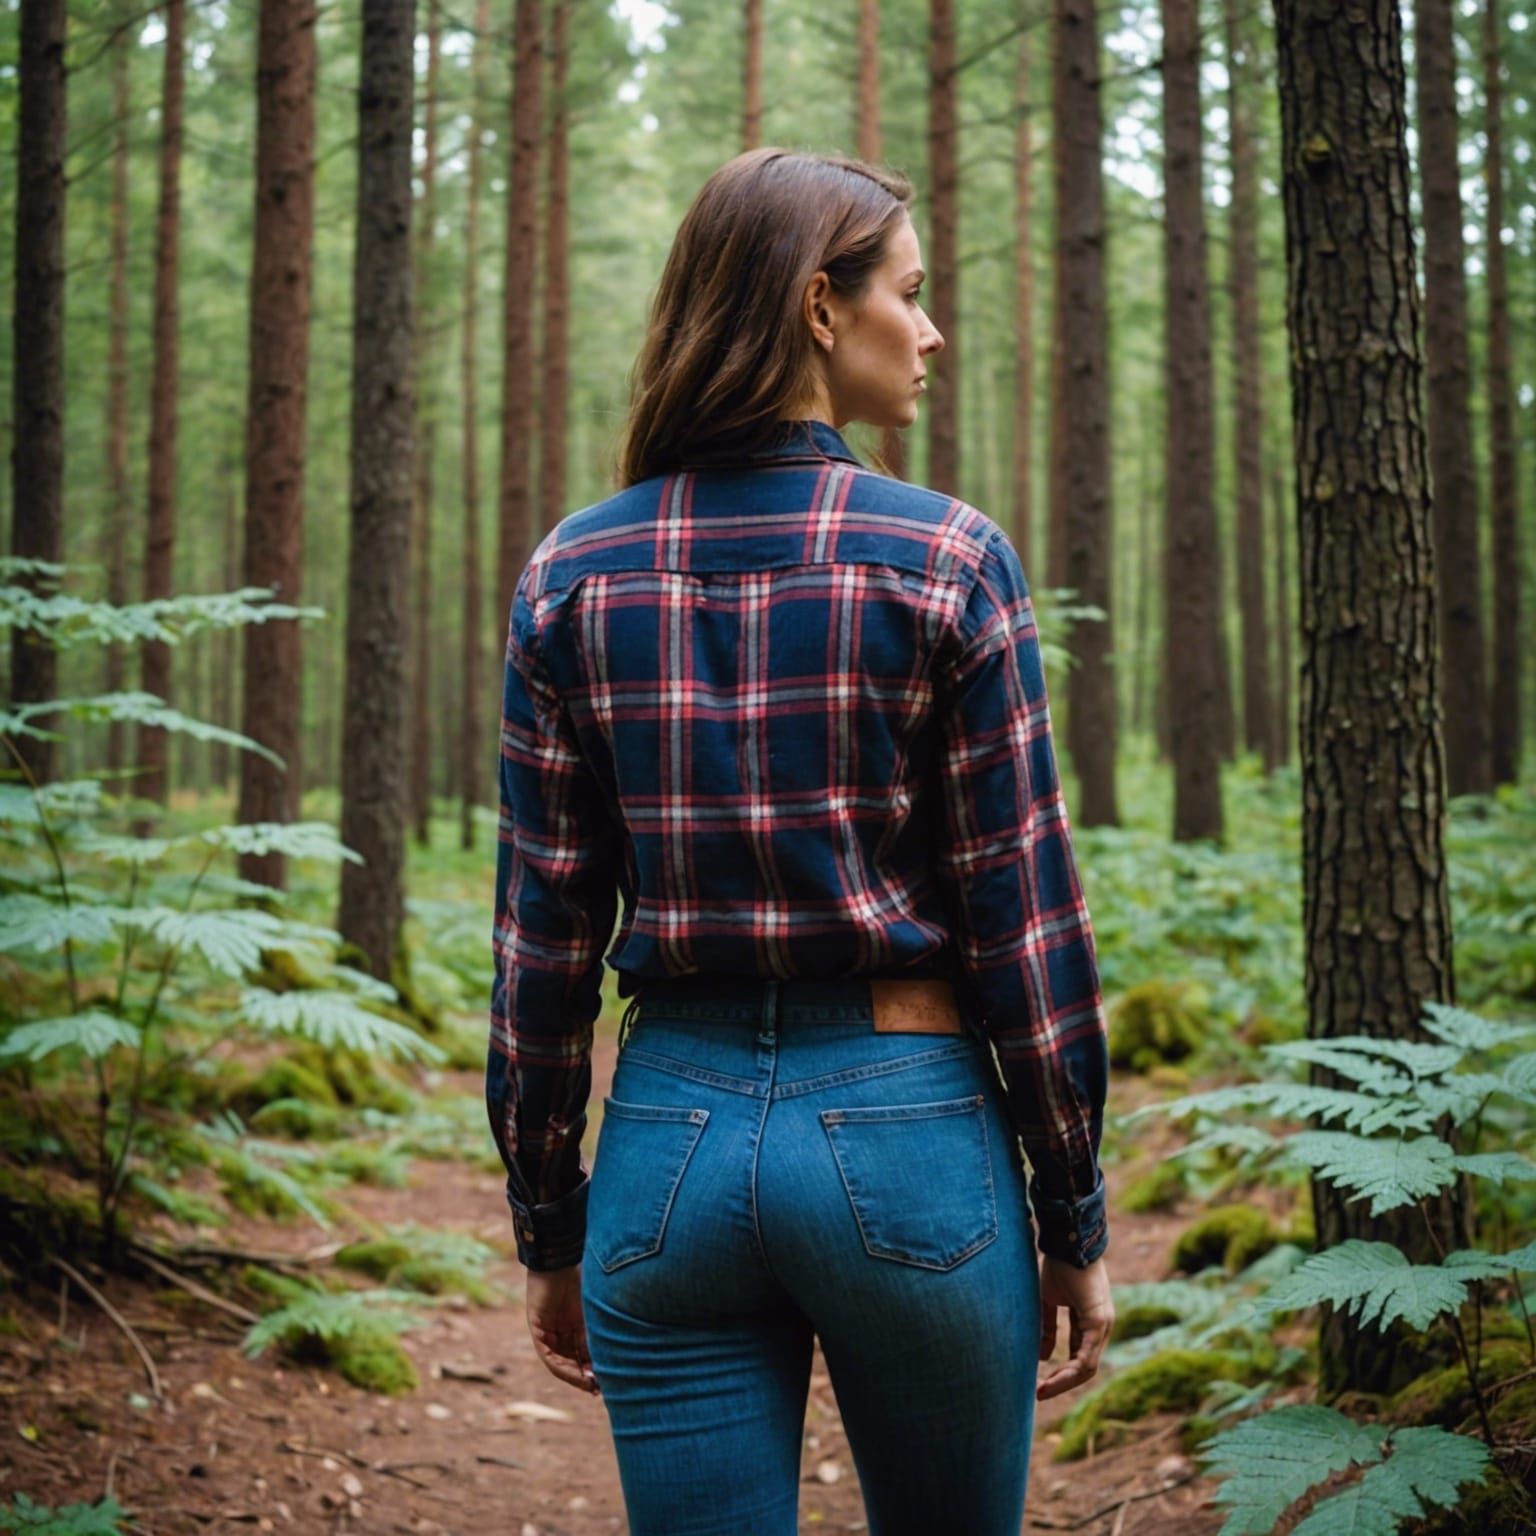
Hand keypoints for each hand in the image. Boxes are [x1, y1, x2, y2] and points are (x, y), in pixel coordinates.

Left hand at [524, 1265, 599, 1394]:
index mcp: (578, 1320)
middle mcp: (563, 1327)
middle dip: (587, 1375)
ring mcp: (549, 1328)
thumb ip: (604, 1324)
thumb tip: (627, 1347)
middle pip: (574, 1358)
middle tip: (600, 1389)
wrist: (562, 1257)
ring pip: (561, 1360)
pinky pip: (548, 1354)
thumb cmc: (586, 1273)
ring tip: (590, 1385)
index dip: (597, 1366)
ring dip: (575, 1375)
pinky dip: (561, 1367)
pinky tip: (575, 1374)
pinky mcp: (537, 1327)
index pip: (586, 1350)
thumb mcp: (598, 1306)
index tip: (610, 1380)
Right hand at [1036, 1253, 1112, 1401]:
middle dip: (1062, 1382)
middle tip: (1039, 1393)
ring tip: (1043, 1390)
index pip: (1079, 1357)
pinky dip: (1071, 1371)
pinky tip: (1054, 1378)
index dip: (1060, 1373)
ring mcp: (1103, 1324)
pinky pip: (1087, 1356)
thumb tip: (1043, 1356)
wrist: (1067, 1240)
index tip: (1039, 1384)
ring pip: (1087, 1366)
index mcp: (1090, 1321)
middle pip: (1085, 1367)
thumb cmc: (1058, 1265)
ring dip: (1065, 1382)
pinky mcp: (1098, 1320)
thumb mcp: (1049, 1301)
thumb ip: (1047, 1328)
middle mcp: (1101, 1326)